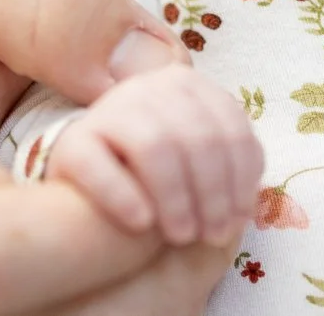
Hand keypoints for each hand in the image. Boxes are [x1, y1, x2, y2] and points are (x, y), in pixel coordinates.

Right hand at [46, 65, 264, 245]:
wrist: (91, 175)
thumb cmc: (157, 174)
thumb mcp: (199, 157)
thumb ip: (228, 164)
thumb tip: (249, 205)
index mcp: (190, 85)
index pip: (232, 130)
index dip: (241, 181)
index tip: (238, 223)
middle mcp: (151, 86)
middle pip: (198, 139)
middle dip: (212, 195)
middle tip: (211, 237)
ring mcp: (110, 108)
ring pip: (156, 148)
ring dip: (176, 199)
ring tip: (181, 236)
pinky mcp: (74, 140)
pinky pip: (100, 165)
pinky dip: (124, 195)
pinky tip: (141, 224)